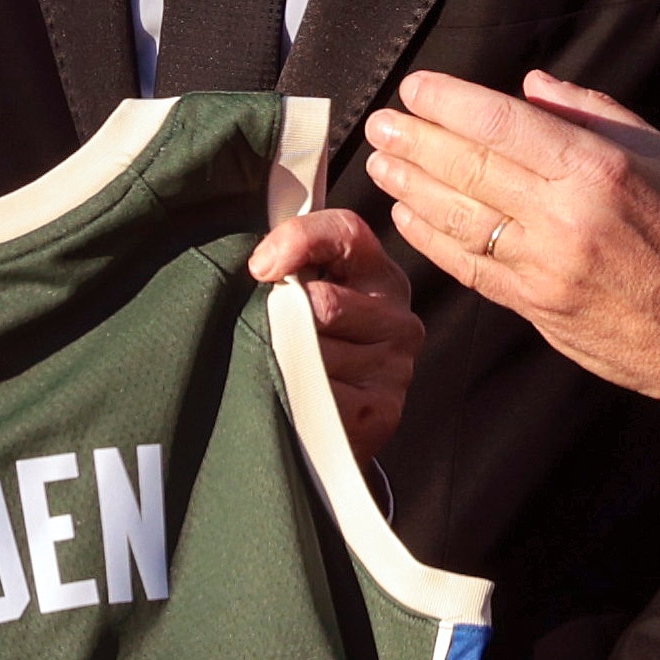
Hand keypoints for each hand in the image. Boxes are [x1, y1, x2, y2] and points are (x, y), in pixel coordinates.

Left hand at [251, 207, 423, 465]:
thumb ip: (293, 262)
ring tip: (287, 372)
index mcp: (379, 275)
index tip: (260, 267)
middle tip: (275, 336)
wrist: (328, 427)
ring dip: (286, 363)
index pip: (346, 232)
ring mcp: (395, 367)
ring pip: (314, 352)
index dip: (298, 240)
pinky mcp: (381, 411)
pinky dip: (294, 397)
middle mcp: (399, 319)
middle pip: (322, 301)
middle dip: (284, 320)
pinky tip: (297, 400)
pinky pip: (317, 394)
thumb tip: (264, 265)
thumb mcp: (305, 293)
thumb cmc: (307, 347)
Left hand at [366, 69, 659, 440]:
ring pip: (458, 218)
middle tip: (379, 121)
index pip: (502, 123)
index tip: (415, 88)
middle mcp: (566, 217)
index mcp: (598, 170)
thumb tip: (531, 85)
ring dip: (410, 187)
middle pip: (469, 167)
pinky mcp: (536, 308)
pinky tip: (407, 216)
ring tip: (380, 162)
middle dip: (414, 140)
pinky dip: (430, 239)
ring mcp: (546, 268)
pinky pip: (469, 267)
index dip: (449, 102)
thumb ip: (592, 114)